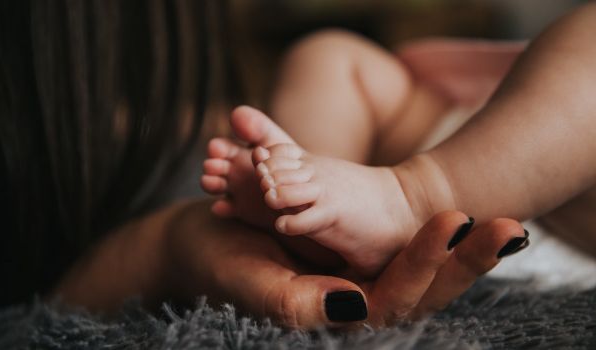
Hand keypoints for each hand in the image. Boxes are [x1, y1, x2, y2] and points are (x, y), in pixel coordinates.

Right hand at [167, 202, 527, 327]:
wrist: (203, 242)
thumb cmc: (220, 265)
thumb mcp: (253, 283)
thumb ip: (297, 304)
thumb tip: (358, 306)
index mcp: (334, 316)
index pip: (396, 300)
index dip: (428, 263)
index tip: (455, 222)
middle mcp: (353, 303)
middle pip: (423, 290)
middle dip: (466, 262)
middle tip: (512, 229)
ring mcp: (356, 279)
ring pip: (420, 270)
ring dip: (463, 249)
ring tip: (507, 225)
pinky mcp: (352, 257)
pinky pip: (401, 249)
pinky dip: (432, 235)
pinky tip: (464, 220)